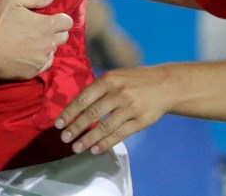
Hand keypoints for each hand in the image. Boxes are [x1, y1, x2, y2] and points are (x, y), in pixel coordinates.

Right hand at [0, 0, 73, 80]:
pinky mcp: (33, 72)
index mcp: (47, 25)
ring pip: (53, 51)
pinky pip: (44, 65)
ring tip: (33, 43)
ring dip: (47, 46)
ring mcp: (41, 60)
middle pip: (64, 37)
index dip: (61, 18)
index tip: (52, 18)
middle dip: (56, 32)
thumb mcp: (12, 0)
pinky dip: (40, 59)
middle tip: (42, 29)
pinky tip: (29, 55)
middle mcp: (49, 44)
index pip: (68, 22)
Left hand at [55, 65, 171, 153]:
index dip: (70, 112)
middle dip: (76, 128)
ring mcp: (131, 107)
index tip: (59, 124)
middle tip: (64, 138)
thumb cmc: (136, 81)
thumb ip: (98, 89)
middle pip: (92, 114)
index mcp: (109, 79)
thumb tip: (75, 108)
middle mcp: (119, 93)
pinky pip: (120, 134)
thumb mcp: (116, 76)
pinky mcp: (141, 121)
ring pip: (105, 127)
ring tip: (77, 148)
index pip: (84, 98)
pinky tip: (95, 149)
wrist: (166, 85)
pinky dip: (106, 143)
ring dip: (88, 139)